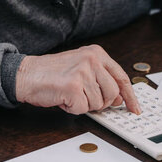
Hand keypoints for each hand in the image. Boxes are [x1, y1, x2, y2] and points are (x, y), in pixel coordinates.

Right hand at [15, 44, 140, 114]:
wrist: (27, 74)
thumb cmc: (52, 73)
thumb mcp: (81, 66)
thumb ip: (101, 78)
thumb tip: (118, 98)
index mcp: (97, 53)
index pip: (121, 77)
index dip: (130, 96)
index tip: (134, 108)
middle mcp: (92, 59)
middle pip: (112, 93)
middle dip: (100, 103)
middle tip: (84, 99)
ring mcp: (83, 72)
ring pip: (97, 103)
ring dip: (83, 105)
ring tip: (69, 94)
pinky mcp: (73, 86)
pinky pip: (82, 108)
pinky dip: (72, 108)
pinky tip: (63, 98)